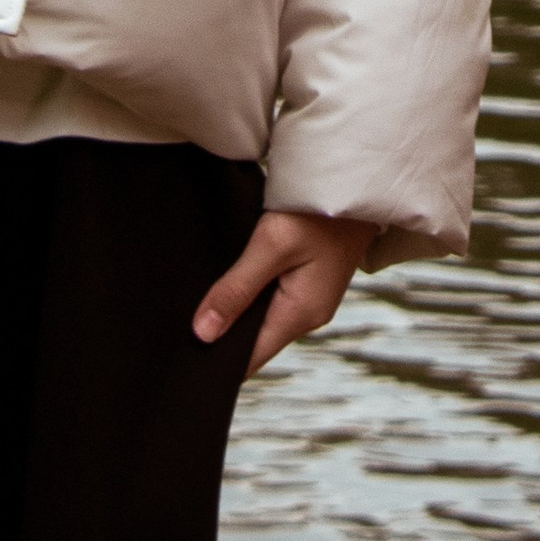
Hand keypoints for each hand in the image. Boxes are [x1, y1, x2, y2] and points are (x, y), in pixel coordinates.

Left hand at [193, 206, 374, 377]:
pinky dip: (249, 293)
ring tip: (198, 303)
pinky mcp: (309, 279)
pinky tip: (230, 280)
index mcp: (301, 315)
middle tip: (182, 326)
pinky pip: (271, 297)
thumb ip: (237, 289)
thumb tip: (203, 332)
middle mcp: (307, 313)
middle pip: (255, 341)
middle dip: (221, 336)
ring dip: (235, 311)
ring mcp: (310, 297)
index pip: (251, 359)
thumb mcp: (272, 244)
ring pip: (261, 318)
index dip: (216, 362)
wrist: (357, 178)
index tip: (185, 359)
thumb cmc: (319, 209)